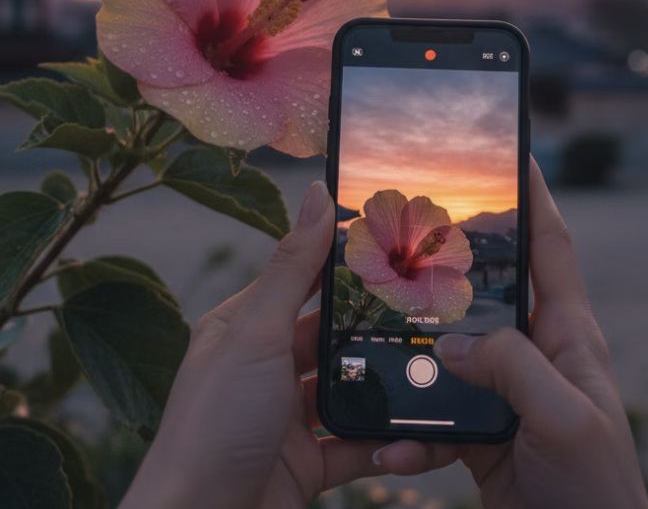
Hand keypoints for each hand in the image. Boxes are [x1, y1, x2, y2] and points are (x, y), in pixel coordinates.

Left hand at [120, 181, 425, 508]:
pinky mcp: (306, 463)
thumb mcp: (255, 334)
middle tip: (425, 303)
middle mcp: (264, 367)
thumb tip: (316, 192)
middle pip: (330, 334)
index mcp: (244, 328)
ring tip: (427, 365)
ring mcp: (286, 417)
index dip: (341, 259)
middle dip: (371, 324)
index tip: (391, 241)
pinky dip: (381, 438)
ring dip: (382, 382)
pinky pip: (354, 441)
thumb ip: (293, 266)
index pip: (300, 279)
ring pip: (348, 386)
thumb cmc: (212, 425)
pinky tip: (411, 432)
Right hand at [373, 159, 647, 508]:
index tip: (511, 154)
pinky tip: (391, 427)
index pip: (551, 246)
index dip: (534, 196)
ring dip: (418, 337)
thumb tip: (453, 344)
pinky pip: (435, 403)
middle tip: (411, 226)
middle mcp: (534, 350)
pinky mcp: (478, 424)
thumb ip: (515, 368)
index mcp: (567, 334)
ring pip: (452, 341)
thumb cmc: (597, 490)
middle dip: (453, 255)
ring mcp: (504, 386)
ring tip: (378, 316)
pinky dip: (412, 412)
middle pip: (489, 284)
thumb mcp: (566, 418)